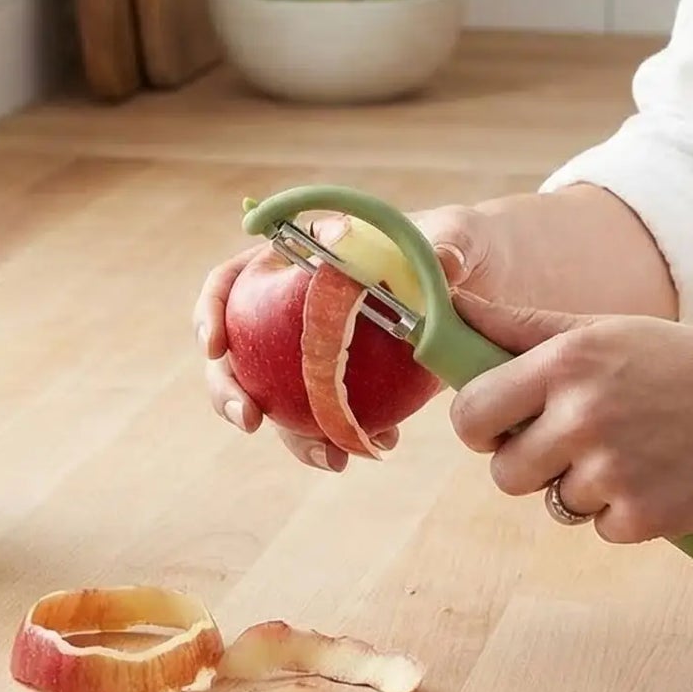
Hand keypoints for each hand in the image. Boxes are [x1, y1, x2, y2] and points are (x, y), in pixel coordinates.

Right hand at [195, 204, 496, 473]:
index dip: (211, 311)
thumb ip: (446, 244)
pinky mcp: (346, 386)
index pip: (232, 279)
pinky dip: (342, 437)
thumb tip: (446, 264)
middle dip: (229, 390)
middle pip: (237, 350)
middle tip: (249, 419)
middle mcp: (294, 308)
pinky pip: (327, 419)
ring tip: (331, 457)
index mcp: (299, 259)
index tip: (215, 346)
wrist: (481, 283)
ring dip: (293, 436)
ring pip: (277, 398)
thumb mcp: (454, 234)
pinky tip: (375, 447)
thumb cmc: (454, 242)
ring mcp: (316, 352)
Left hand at [446, 291, 692, 542]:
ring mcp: (611, 472)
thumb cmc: (685, 361)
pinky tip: (656, 475)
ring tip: (628, 450)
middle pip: (503, 471)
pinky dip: (619, 510)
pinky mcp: (642, 518)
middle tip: (567, 440)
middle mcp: (581, 416)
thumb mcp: (604, 328)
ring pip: (550, 502)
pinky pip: (597, 527)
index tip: (499, 422)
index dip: (477, 424)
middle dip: (525, 461)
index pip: (470, 413)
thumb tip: (452, 309)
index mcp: (565, 362)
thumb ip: (521, 327)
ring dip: (578, 485)